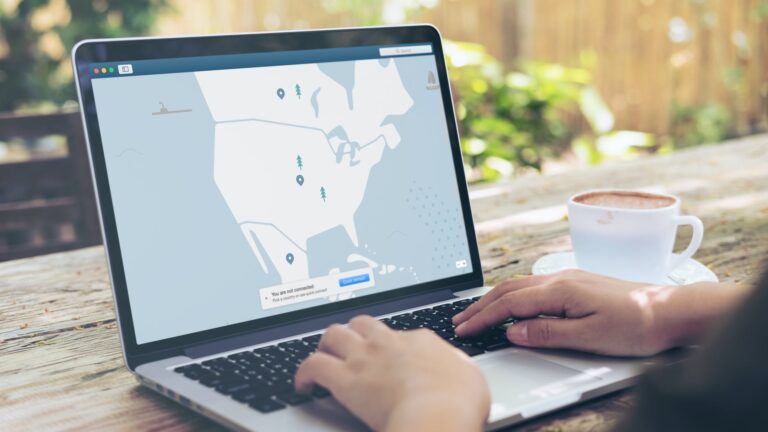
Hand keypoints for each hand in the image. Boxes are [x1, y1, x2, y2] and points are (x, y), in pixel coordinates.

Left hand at [295, 316, 489, 431]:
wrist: (437, 415)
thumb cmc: (458, 403)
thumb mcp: (471, 379)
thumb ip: (459, 369)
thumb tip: (458, 370)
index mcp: (420, 341)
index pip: (399, 334)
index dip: (390, 345)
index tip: (388, 357)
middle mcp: (389, 343)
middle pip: (362, 323)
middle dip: (354, 332)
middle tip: (350, 346)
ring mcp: (365, 358)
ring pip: (333, 334)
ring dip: (326, 344)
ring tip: (323, 356)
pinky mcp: (345, 379)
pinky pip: (313, 366)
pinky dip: (303, 373)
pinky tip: (303, 384)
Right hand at [453, 269, 745, 356]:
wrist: (670, 310)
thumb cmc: (637, 325)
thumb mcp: (590, 337)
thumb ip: (548, 332)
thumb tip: (514, 331)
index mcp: (561, 290)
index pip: (510, 304)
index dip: (484, 317)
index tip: (464, 329)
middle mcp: (560, 278)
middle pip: (508, 289)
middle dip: (480, 306)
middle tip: (459, 321)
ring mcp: (568, 278)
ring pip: (519, 285)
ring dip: (494, 299)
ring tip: (476, 313)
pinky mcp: (576, 282)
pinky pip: (533, 285)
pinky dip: (512, 295)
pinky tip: (510, 304)